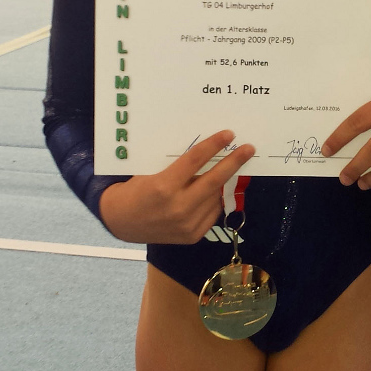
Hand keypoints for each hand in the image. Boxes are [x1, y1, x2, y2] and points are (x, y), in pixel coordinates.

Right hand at [99, 130, 253, 242]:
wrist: (122, 222)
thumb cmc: (136, 190)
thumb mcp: (151, 172)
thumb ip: (178, 167)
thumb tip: (208, 153)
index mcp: (164, 186)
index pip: (195, 160)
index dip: (214, 145)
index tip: (229, 134)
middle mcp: (178, 207)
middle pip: (214, 180)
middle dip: (234, 162)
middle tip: (249, 149)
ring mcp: (187, 224)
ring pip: (216, 197)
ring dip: (225, 181)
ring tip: (233, 168)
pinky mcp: (192, 236)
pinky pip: (212, 213)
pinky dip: (215, 200)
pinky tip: (216, 190)